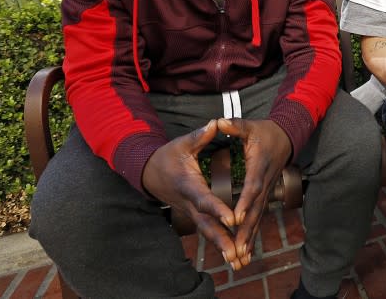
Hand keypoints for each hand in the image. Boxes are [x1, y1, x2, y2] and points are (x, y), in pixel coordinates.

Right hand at [142, 121, 238, 267]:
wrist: (148, 172)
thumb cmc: (167, 156)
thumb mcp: (182, 143)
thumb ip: (200, 136)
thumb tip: (216, 123)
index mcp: (188, 185)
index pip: (205, 200)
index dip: (219, 210)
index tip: (233, 219)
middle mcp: (189, 203)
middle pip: (206, 225)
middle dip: (222, 239)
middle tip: (236, 253)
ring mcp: (190, 212)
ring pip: (207, 232)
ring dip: (222, 246)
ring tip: (238, 262)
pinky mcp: (194, 215)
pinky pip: (208, 230)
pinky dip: (220, 243)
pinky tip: (233, 254)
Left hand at [215, 118, 291, 268]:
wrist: (286, 137)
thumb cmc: (265, 131)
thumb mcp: (250, 126)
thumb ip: (235, 126)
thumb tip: (218, 121)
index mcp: (259, 166)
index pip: (252, 186)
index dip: (245, 202)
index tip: (236, 217)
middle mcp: (265, 182)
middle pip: (257, 209)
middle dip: (247, 230)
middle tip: (237, 248)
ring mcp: (267, 191)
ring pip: (259, 217)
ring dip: (250, 237)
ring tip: (241, 257)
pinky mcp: (266, 196)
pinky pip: (259, 217)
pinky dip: (253, 234)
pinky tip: (247, 251)